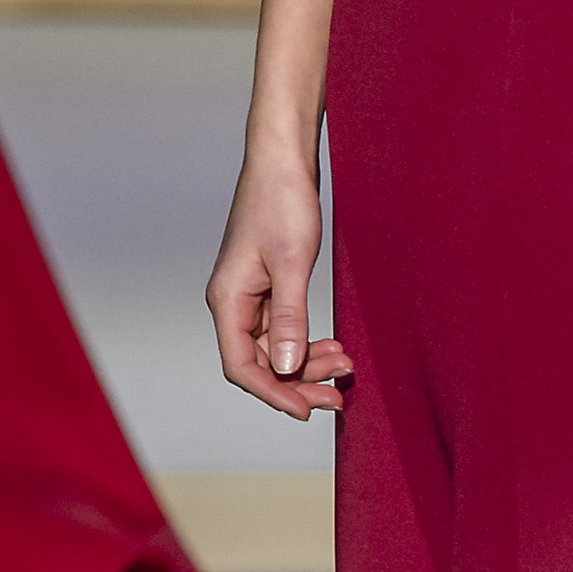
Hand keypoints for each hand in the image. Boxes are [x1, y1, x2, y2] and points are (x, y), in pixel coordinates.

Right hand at [208, 146, 351, 418]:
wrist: (284, 160)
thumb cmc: (282, 202)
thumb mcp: (292, 263)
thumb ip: (289, 318)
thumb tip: (284, 366)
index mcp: (227, 299)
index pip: (241, 366)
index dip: (272, 393)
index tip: (306, 411)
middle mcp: (233, 302)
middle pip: (258, 363)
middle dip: (298, 382)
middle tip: (338, 397)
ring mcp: (250, 294)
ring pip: (273, 348)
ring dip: (307, 363)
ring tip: (344, 367)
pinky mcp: (268, 285)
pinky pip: (283, 328)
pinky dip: (307, 342)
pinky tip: (333, 347)